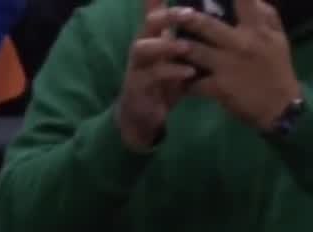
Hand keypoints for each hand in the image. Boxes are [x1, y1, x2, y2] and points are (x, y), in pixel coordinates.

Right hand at [116, 0, 197, 149]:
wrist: (141, 117)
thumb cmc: (161, 82)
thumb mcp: (173, 57)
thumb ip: (182, 37)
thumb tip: (199, 16)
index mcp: (151, 39)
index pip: (154, 14)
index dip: (160, 3)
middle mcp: (140, 49)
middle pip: (147, 26)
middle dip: (166, 17)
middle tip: (189, 13)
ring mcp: (136, 67)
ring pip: (142, 49)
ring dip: (166, 45)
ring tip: (187, 46)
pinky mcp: (136, 87)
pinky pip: (152, 76)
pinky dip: (171, 72)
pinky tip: (190, 72)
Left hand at [177, 0, 301, 130]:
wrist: (278, 105)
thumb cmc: (276, 67)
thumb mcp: (277, 38)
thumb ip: (265, 16)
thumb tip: (251, 0)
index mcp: (257, 29)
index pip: (244, 3)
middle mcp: (241, 44)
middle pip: (207, 25)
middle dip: (186, 17)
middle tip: (171, 12)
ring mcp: (227, 66)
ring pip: (193, 51)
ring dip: (175, 47)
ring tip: (162, 43)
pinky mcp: (219, 87)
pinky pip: (193, 82)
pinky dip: (181, 80)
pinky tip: (171, 77)